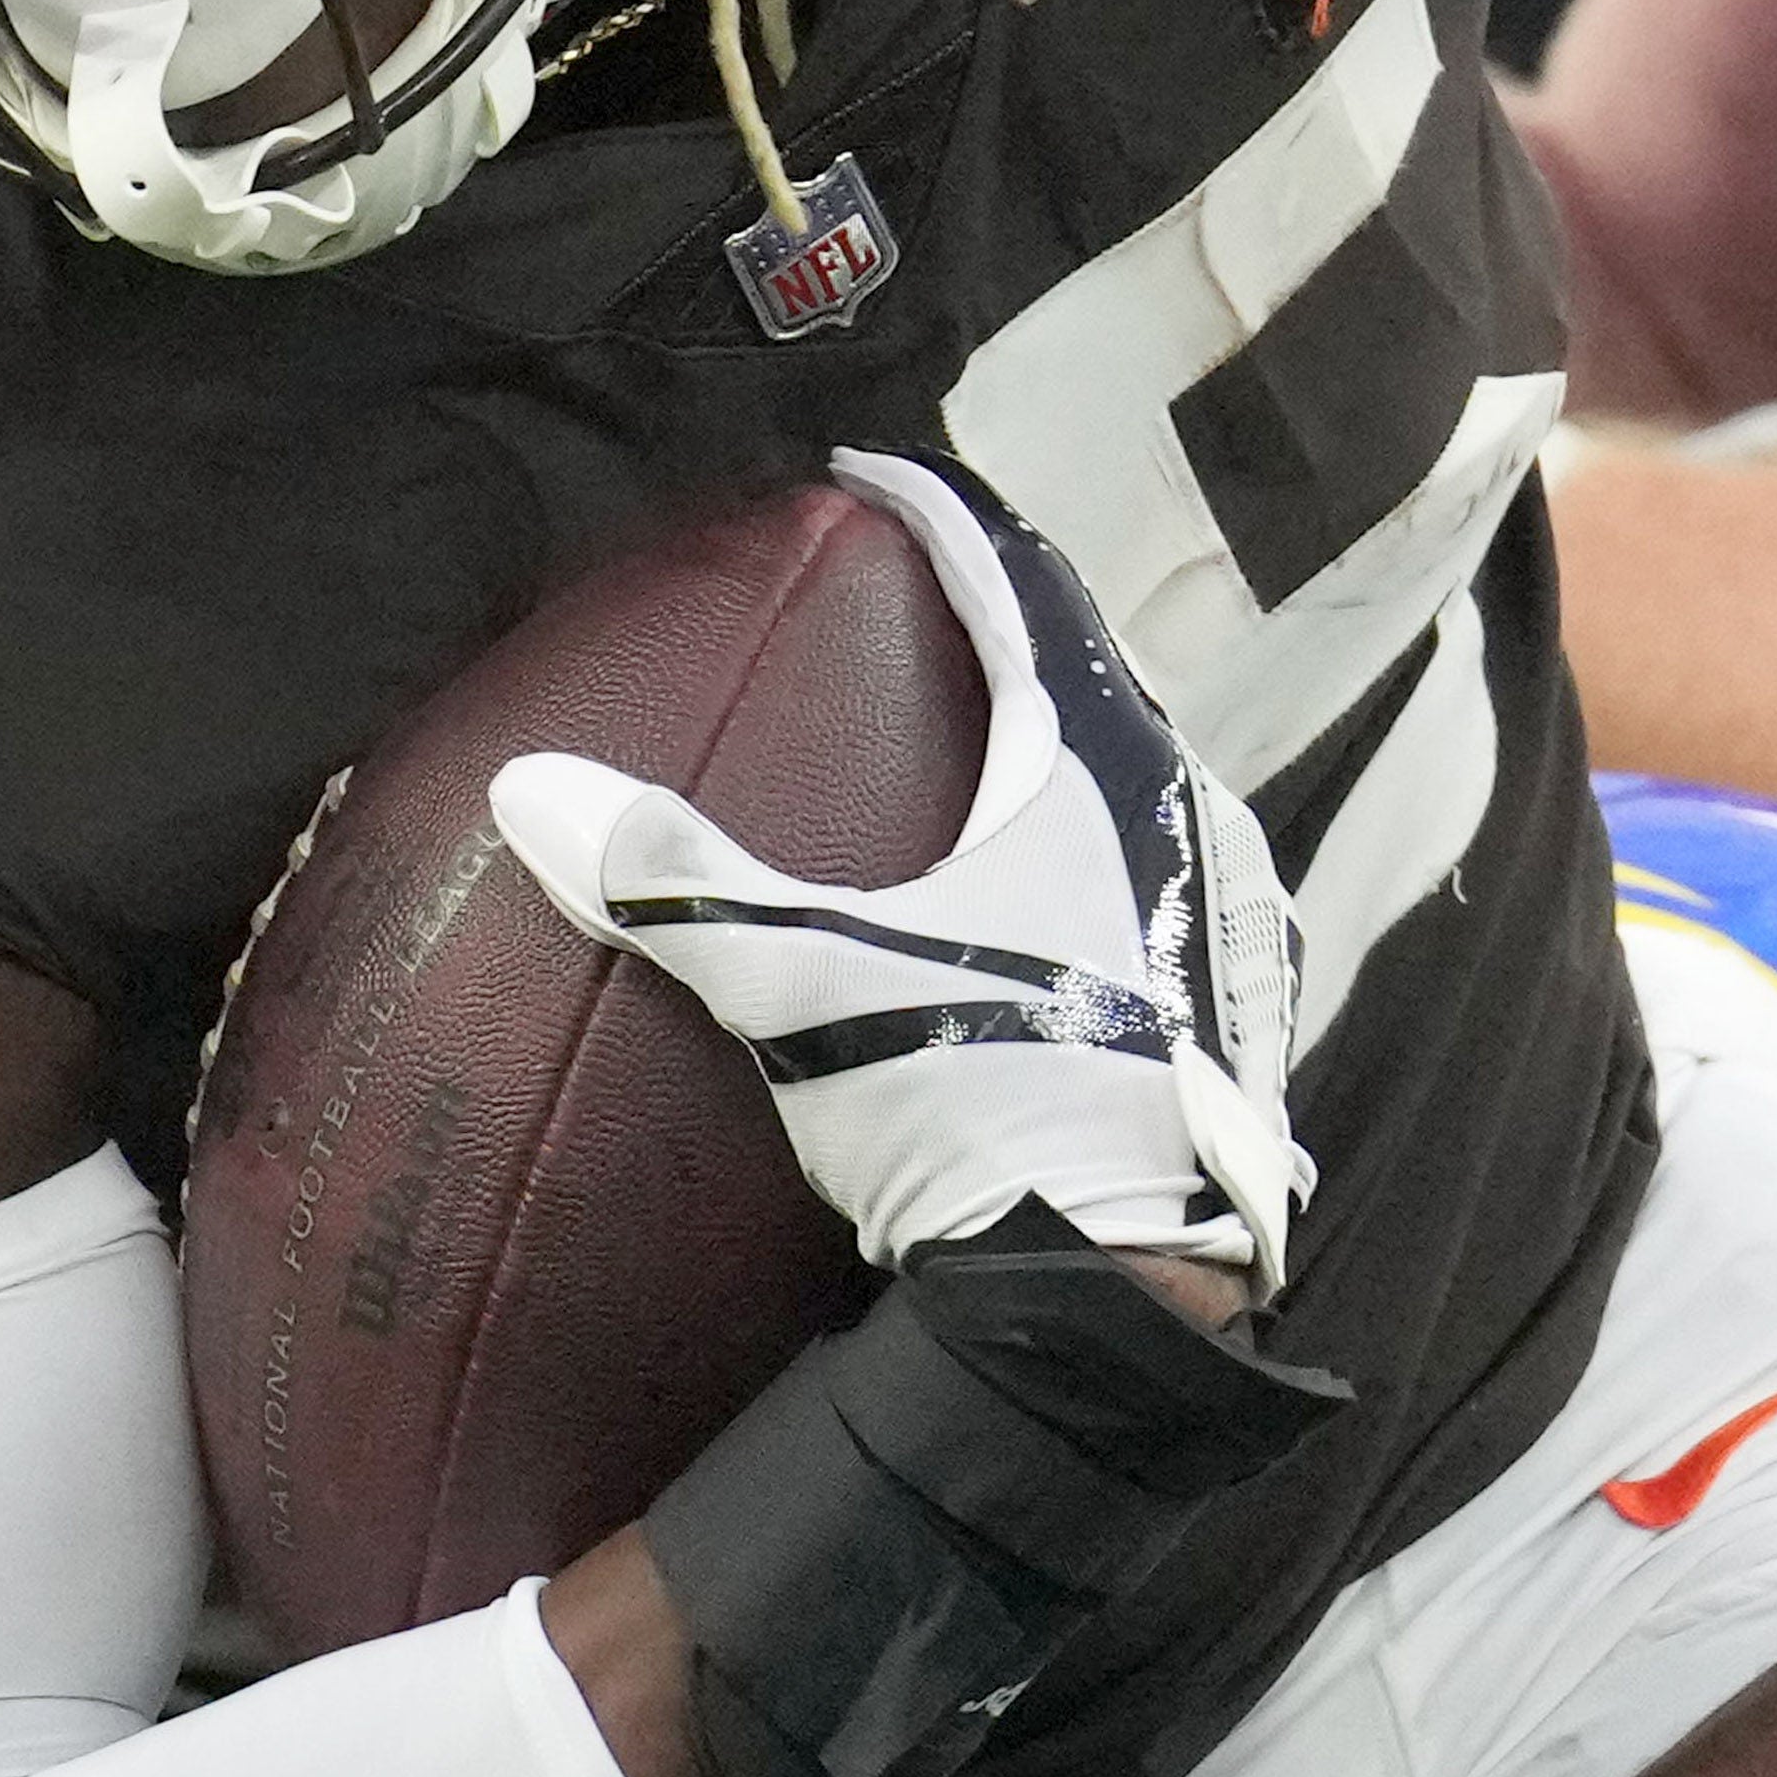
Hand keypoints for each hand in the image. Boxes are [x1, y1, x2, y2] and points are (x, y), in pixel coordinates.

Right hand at [490, 458, 1311, 1285]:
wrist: (1119, 1300)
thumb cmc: (981, 1110)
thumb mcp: (808, 989)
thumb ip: (674, 884)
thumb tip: (534, 794)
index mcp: (1100, 772)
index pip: (1016, 593)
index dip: (941, 521)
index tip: (877, 476)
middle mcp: (1190, 819)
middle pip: (1093, 679)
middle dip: (1010, 633)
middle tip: (926, 606)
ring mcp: (1230, 919)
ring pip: (1144, 784)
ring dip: (1067, 752)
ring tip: (982, 751)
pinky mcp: (1242, 1013)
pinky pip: (1166, 882)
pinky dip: (1104, 856)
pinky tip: (1054, 907)